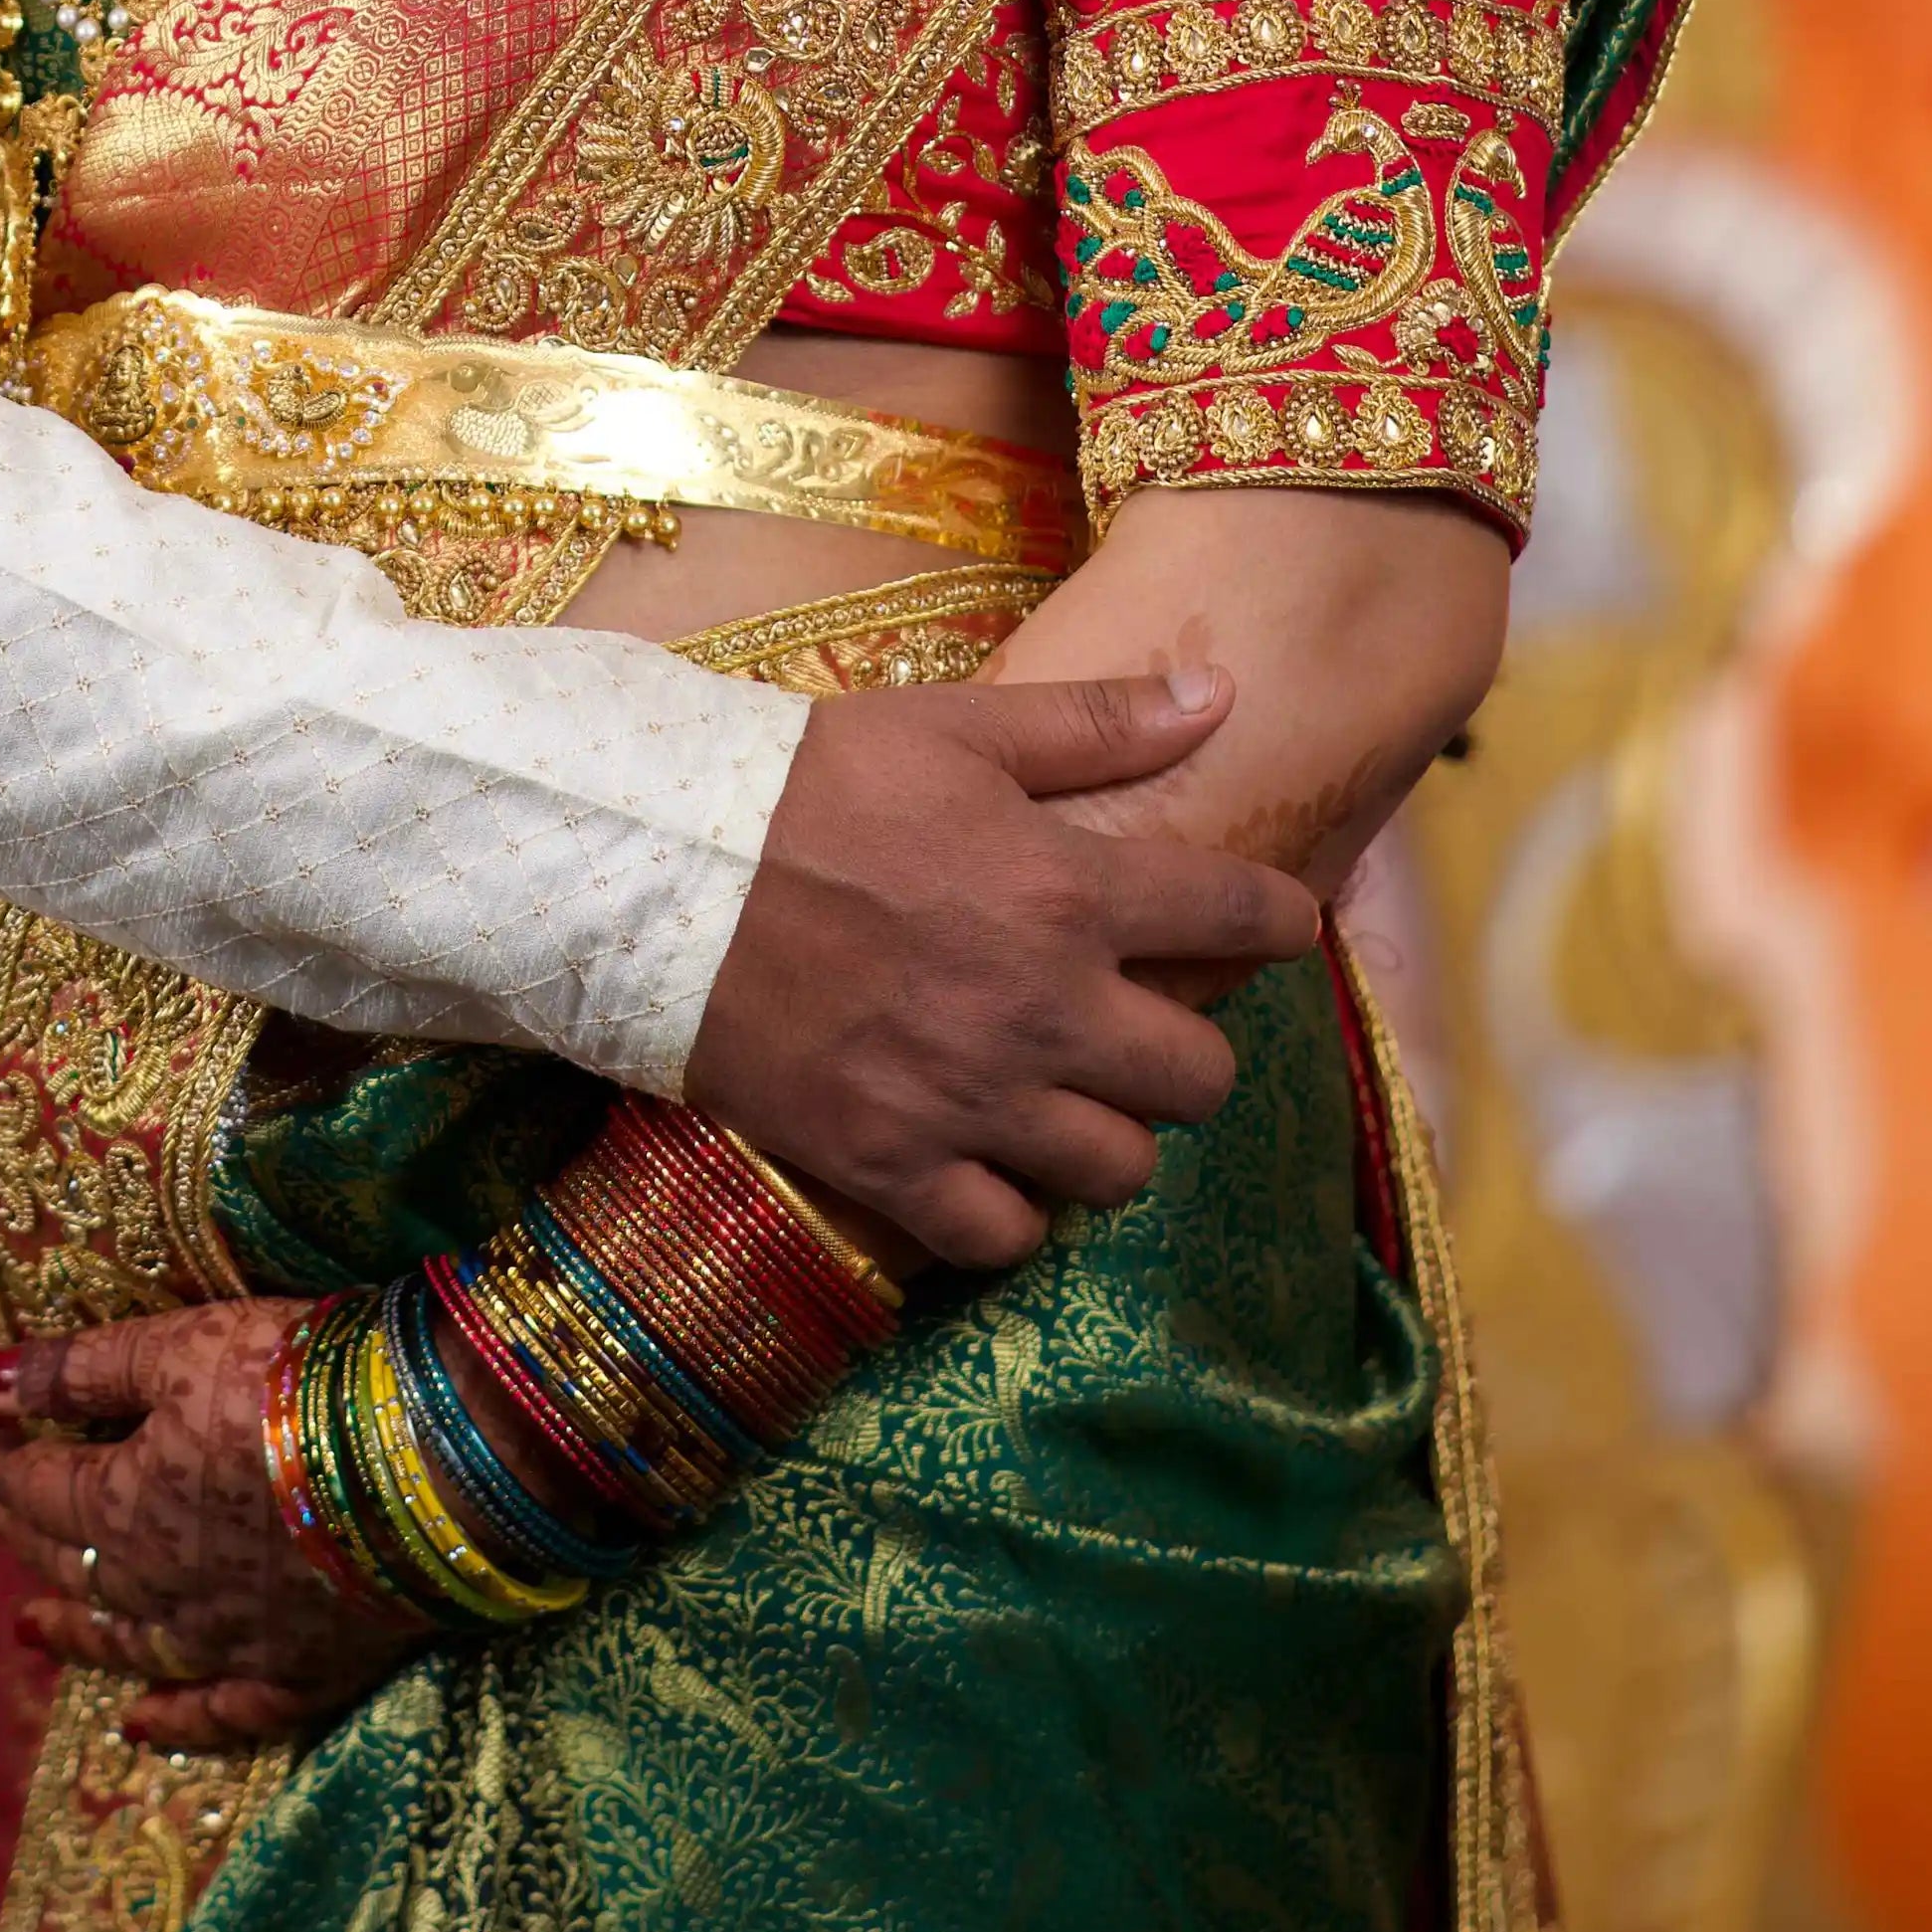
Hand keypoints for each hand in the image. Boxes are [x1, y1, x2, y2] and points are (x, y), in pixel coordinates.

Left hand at [0, 1308, 424, 1754]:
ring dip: (77, 1633)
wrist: (438, 1463)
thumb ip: (75, 1371)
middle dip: (23, 1532)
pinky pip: (221, 1714)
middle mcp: (161, 1589)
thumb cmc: (301, 1381)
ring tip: (33, 1626)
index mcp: (122, 1507)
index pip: (37, 1486)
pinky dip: (174, 1721)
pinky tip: (139, 1725)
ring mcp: (230, 1641)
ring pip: (130, 1644)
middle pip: (73, 1564)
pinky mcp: (301, 1674)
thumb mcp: (178, 1349)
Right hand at [681, 665, 1318, 1275]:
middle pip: (1199, 1078)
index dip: (1279, 921)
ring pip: (1118, 1170)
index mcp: (1068, 888)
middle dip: (1184, 1056)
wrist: (653, 870)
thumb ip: (1093, 723)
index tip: (1274, 925)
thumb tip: (1219, 695)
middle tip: (1139, 1033)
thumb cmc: (805, 786)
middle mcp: (1041, 1007)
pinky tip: (988, 1169)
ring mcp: (968, 1098)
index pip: (1240, 915)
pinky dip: (1010, 1214)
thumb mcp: (953, 728)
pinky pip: (1005, 1236)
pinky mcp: (890, 1163)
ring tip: (1064, 1107)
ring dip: (1104, 1139)